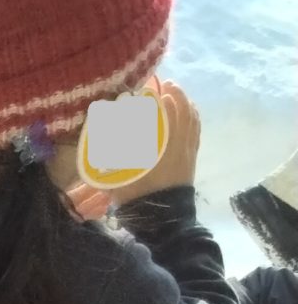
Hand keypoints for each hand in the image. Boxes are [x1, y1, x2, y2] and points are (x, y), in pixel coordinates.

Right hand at [112, 79, 199, 204]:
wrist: (162, 218)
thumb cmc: (136, 196)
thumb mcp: (118, 176)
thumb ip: (113, 151)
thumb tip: (106, 129)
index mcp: (156, 147)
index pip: (159, 115)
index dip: (154, 101)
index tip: (146, 91)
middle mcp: (175, 143)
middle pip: (178, 112)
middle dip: (173, 96)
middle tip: (165, 85)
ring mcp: (187, 149)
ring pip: (190, 118)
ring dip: (185, 103)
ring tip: (177, 92)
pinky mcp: (191, 156)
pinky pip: (196, 129)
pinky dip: (193, 116)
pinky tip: (189, 110)